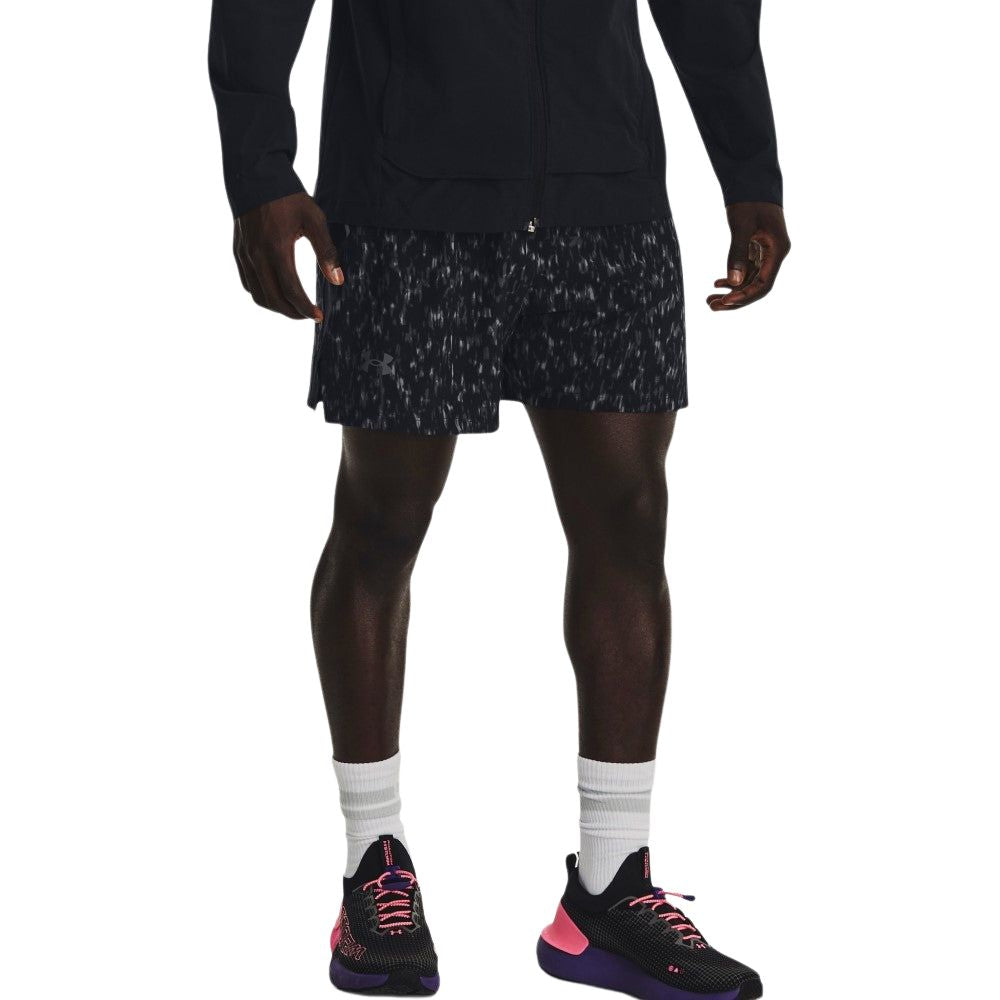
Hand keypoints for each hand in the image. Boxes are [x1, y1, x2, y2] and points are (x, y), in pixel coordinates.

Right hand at [233, 193, 343, 320]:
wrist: (256, 176)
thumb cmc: (288, 197)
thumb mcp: (314, 220)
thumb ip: (326, 252)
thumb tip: (338, 280)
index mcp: (276, 249)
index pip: (291, 291)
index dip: (306, 309)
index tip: (319, 316)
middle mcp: (257, 256)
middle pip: (273, 300)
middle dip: (293, 313)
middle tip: (309, 315)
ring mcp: (245, 255)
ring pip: (258, 295)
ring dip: (277, 307)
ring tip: (294, 308)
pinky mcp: (238, 252)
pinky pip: (248, 283)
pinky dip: (262, 295)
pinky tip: (276, 293)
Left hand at [707, 202, 789, 310]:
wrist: (753, 179)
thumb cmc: (750, 199)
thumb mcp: (742, 226)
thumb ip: (737, 253)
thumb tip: (733, 283)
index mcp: (777, 250)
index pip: (763, 284)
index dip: (744, 297)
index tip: (725, 302)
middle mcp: (775, 254)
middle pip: (757, 287)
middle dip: (735, 299)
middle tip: (712, 306)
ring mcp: (767, 252)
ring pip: (750, 280)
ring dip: (731, 291)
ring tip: (709, 299)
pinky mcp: (757, 249)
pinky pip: (747, 270)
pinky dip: (733, 278)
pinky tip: (717, 283)